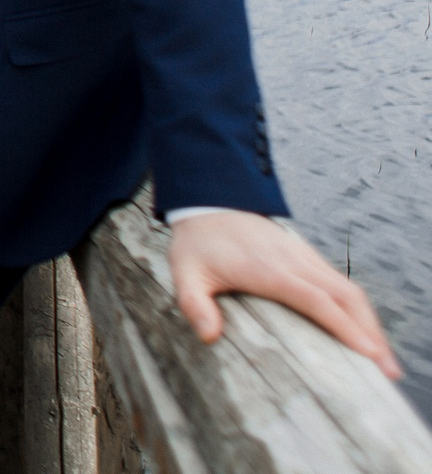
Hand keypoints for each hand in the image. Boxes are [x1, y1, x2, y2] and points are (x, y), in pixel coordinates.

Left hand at [169, 210, 401, 378]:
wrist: (208, 201)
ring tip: (382, 359)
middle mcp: (294, 261)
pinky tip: (363, 330)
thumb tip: (209, 337)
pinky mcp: (307, 256)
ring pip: (349, 289)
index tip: (368, 353)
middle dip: (370, 333)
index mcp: (268, 270)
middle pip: (345, 297)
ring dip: (369, 322)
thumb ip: (193, 304)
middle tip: (387, 371)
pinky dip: (358, 308)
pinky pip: (341, 283)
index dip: (344, 326)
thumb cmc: (197, 244)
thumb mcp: (185, 273)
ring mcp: (304, 257)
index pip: (316, 300)